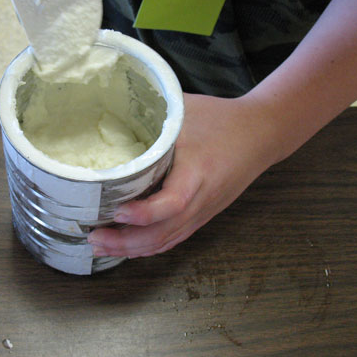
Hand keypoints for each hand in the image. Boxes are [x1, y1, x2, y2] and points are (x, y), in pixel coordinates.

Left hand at [87, 92, 277, 257]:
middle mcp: (201, 198)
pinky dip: (150, 247)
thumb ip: (150, 112)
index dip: (145, 213)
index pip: (173, 202)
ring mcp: (203, 211)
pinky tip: (128, 247)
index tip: (117, 212)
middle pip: (164, 233)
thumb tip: (108, 106)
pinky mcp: (203, 215)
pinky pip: (175, 238)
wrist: (262, 134)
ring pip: (167, 241)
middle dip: (126, 242)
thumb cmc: (220, 118)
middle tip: (93, 237)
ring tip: (101, 246)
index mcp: (198, 171)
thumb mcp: (185, 109)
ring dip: (133, 249)